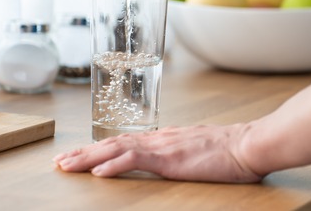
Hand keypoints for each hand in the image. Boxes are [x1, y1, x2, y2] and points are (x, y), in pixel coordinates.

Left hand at [53, 124, 263, 182]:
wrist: (249, 145)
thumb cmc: (233, 152)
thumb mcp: (201, 152)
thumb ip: (185, 156)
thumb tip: (178, 162)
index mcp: (166, 139)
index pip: (125, 143)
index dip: (99, 149)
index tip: (79, 156)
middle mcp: (160, 138)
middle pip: (113, 143)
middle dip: (83, 152)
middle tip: (60, 161)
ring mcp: (164, 146)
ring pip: (116, 149)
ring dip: (88, 157)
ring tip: (67, 166)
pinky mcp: (170, 158)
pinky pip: (135, 160)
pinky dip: (114, 165)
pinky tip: (98, 171)